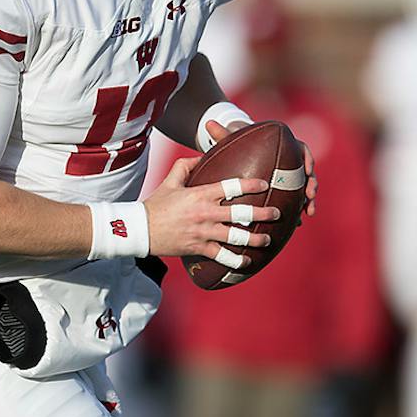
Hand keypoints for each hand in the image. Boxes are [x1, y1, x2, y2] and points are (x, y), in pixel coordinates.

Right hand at [144, 156, 280, 261]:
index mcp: (201, 194)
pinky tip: (247, 261)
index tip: (264, 184)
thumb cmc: (156, 204)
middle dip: (263, 213)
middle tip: (276, 212)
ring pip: (237, 237)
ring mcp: (204, 232)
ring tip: (267, 238)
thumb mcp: (170, 180)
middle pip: (242, 213)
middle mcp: (206, 213)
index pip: (232, 186)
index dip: (251, 184)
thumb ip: (186, 165)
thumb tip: (201, 155)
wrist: (140, 229)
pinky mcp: (199, 248)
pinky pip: (223, 256)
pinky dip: (236, 260)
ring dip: (255, 238)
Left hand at [204, 118, 317, 218]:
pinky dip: (298, 210)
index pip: (301, 149)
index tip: (307, 169)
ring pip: (305, 187)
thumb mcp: (231, 141)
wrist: (240, 157)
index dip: (307, 159)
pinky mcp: (287, 190)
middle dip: (311, 183)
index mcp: (283, 146)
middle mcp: (290, 161)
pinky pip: (296, 200)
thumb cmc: (237, 146)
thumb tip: (209, 123)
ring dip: (309, 199)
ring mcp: (290, 177)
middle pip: (306, 171)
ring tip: (308, 211)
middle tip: (310, 193)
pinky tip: (297, 223)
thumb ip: (222, 134)